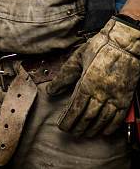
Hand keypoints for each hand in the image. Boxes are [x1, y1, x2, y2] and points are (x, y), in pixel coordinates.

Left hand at [47, 17, 139, 136]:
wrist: (124, 43)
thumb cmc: (99, 47)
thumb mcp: (77, 59)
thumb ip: (64, 76)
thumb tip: (51, 90)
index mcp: (87, 84)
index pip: (75, 109)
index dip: (68, 120)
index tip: (62, 126)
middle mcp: (101, 94)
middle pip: (87, 118)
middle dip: (78, 127)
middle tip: (71, 132)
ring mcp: (114, 97)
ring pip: (102, 121)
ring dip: (92, 129)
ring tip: (84, 133)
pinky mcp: (125, 98)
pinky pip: (117, 119)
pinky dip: (110, 128)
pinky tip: (103, 131)